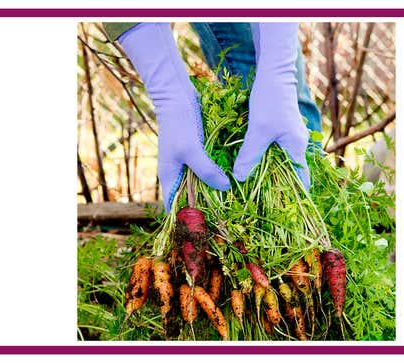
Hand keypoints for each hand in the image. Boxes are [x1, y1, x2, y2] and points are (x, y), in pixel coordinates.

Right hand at [119, 23, 230, 212]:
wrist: (176, 95)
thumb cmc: (178, 124)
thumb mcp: (193, 150)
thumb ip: (207, 171)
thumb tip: (225, 188)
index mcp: (169, 177)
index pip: (174, 209)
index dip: (185, 222)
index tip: (203, 232)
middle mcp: (177, 173)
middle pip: (190, 199)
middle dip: (204, 210)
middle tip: (226, 221)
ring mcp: (187, 162)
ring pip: (201, 184)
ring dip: (214, 192)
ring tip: (234, 205)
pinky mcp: (198, 151)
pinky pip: (208, 169)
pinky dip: (218, 176)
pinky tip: (234, 180)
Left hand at [233, 23, 309, 189]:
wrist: (274, 73)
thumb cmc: (270, 100)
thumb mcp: (258, 130)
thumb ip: (250, 155)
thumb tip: (240, 179)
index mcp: (297, 148)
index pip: (301, 180)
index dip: (294, 197)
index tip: (283, 212)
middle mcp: (297, 145)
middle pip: (290, 173)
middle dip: (277, 188)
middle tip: (261, 204)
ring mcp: (289, 138)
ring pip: (280, 163)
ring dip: (268, 175)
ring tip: (253, 190)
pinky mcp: (280, 131)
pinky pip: (273, 152)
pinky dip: (264, 161)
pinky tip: (250, 167)